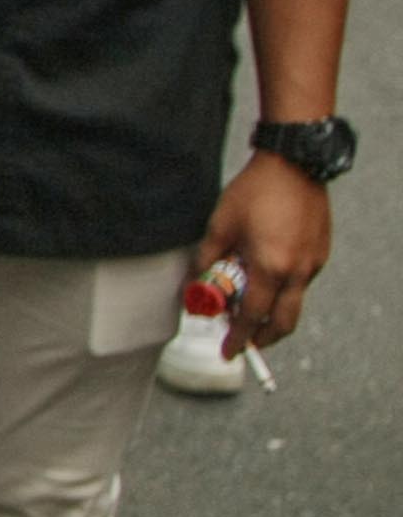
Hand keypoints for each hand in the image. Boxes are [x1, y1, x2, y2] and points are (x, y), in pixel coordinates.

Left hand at [196, 151, 329, 356]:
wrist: (293, 164)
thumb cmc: (253, 192)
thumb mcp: (219, 226)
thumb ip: (206, 260)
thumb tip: (195, 284)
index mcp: (270, 269)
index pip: (253, 318)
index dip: (239, 338)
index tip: (229, 352)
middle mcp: (298, 272)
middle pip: (283, 323)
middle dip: (263, 338)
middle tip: (244, 341)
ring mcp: (314, 264)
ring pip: (294, 302)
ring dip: (272, 312)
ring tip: (248, 303)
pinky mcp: (320, 254)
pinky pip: (301, 282)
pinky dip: (283, 289)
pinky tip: (265, 274)